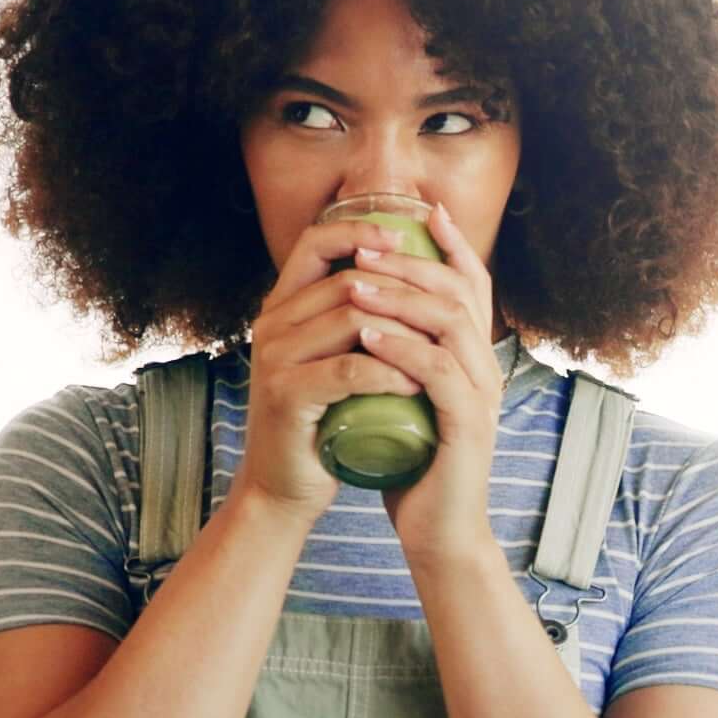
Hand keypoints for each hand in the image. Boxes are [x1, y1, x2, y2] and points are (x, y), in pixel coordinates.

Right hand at [224, 209, 435, 519]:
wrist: (284, 488)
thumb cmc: (321, 423)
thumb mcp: (334, 361)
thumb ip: (353, 321)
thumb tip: (408, 279)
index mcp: (282, 307)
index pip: (315, 242)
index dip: (361, 229)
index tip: (406, 237)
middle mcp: (272, 323)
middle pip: (348, 279)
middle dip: (405, 292)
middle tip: (445, 314)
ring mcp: (276, 357)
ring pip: (352, 319)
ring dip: (406, 333)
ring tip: (439, 352)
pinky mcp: (287, 394)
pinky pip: (350, 369)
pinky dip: (391, 373)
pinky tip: (417, 386)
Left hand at [335, 208, 506, 564]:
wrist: (439, 535)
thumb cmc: (417, 469)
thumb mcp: (408, 401)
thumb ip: (402, 363)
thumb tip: (367, 320)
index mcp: (477, 360)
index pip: (474, 287)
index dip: (453, 244)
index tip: (422, 211)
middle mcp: (487, 371)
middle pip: (462, 293)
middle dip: (413, 261)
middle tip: (367, 246)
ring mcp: (482, 398)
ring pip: (451, 324)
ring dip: (401, 297)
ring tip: (357, 283)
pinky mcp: (466, 427)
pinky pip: (437, 371)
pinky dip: (401, 346)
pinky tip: (367, 333)